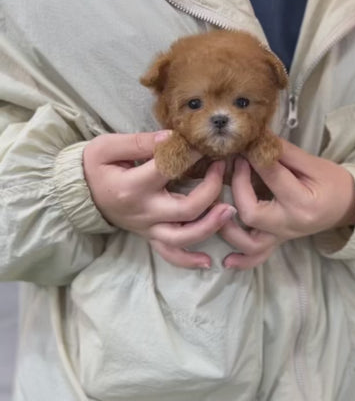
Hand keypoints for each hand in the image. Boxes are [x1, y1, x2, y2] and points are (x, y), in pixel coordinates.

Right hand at [83, 131, 235, 268]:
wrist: (79, 195)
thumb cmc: (94, 167)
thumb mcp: (107, 147)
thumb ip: (140, 142)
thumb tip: (171, 138)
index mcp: (132, 187)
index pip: (169, 170)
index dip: (190, 154)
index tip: (202, 142)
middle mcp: (143, 212)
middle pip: (186, 209)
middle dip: (211, 190)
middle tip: (221, 168)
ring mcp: (148, 228)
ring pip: (183, 237)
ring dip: (210, 226)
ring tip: (229, 211)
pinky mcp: (149, 236)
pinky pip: (170, 254)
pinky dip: (189, 260)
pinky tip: (208, 262)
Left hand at [220, 139, 354, 268]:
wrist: (350, 205)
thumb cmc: (333, 182)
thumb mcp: (314, 163)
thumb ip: (284, 153)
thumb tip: (256, 138)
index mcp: (303, 202)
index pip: (272, 178)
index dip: (254, 159)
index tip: (244, 144)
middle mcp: (290, 225)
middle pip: (252, 213)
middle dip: (238, 187)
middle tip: (235, 165)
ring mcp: (283, 237)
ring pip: (249, 242)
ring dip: (229, 227)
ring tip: (219, 205)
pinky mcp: (278, 242)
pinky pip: (258, 257)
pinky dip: (242, 260)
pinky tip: (226, 260)